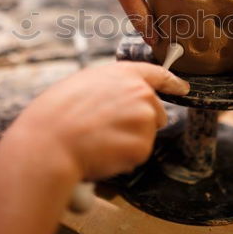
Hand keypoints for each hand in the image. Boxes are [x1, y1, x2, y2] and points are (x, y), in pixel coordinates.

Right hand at [10, 62, 189, 179]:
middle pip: (156, 112)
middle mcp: (141, 93)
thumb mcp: (83, 84)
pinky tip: (101, 152)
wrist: (49, 143)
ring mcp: (144, 119)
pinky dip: (123, 159)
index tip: (183, 88)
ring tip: (98, 140)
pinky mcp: (143, 145)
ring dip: (128, 142)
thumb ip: (111, 88)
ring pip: (145, 136)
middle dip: (139, 124)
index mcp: (124, 74)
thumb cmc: (56, 114)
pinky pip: (137, 155)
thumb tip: (120, 100)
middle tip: (107, 130)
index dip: (173, 83)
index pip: (158, 75)